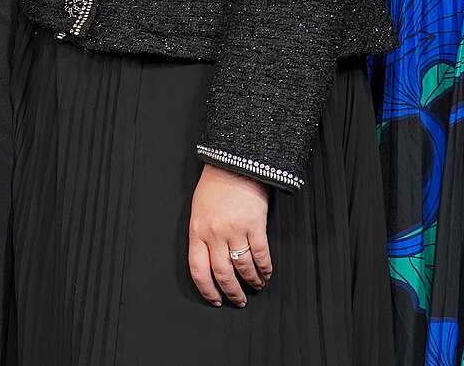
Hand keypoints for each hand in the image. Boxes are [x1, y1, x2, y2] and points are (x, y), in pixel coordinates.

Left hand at [187, 165, 272, 306]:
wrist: (233, 164)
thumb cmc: (215, 186)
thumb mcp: (198, 210)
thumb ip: (202, 234)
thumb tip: (208, 259)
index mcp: (196, 231)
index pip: (197, 269)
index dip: (206, 289)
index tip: (214, 299)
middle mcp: (214, 234)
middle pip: (222, 273)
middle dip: (232, 292)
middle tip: (239, 300)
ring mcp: (234, 230)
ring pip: (243, 267)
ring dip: (251, 281)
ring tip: (256, 286)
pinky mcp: (255, 225)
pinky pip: (260, 255)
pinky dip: (264, 268)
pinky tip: (266, 273)